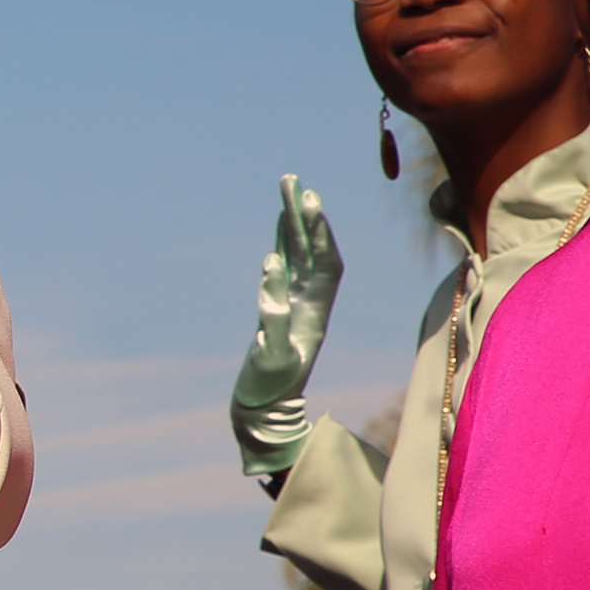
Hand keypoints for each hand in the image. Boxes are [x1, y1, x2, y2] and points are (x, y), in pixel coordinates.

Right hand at [228, 176, 341, 481]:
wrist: (266, 411)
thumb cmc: (270, 386)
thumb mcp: (273, 354)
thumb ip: (274, 316)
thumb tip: (271, 273)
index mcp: (313, 311)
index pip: (323, 261)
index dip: (318, 231)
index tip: (309, 200)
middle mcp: (309, 303)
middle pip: (311, 250)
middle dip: (303, 214)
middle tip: (292, 179)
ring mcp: (296, 305)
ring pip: (298, 255)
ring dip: (293, 223)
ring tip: (287, 189)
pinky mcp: (282, 310)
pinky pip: (286, 270)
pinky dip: (282, 245)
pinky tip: (278, 229)